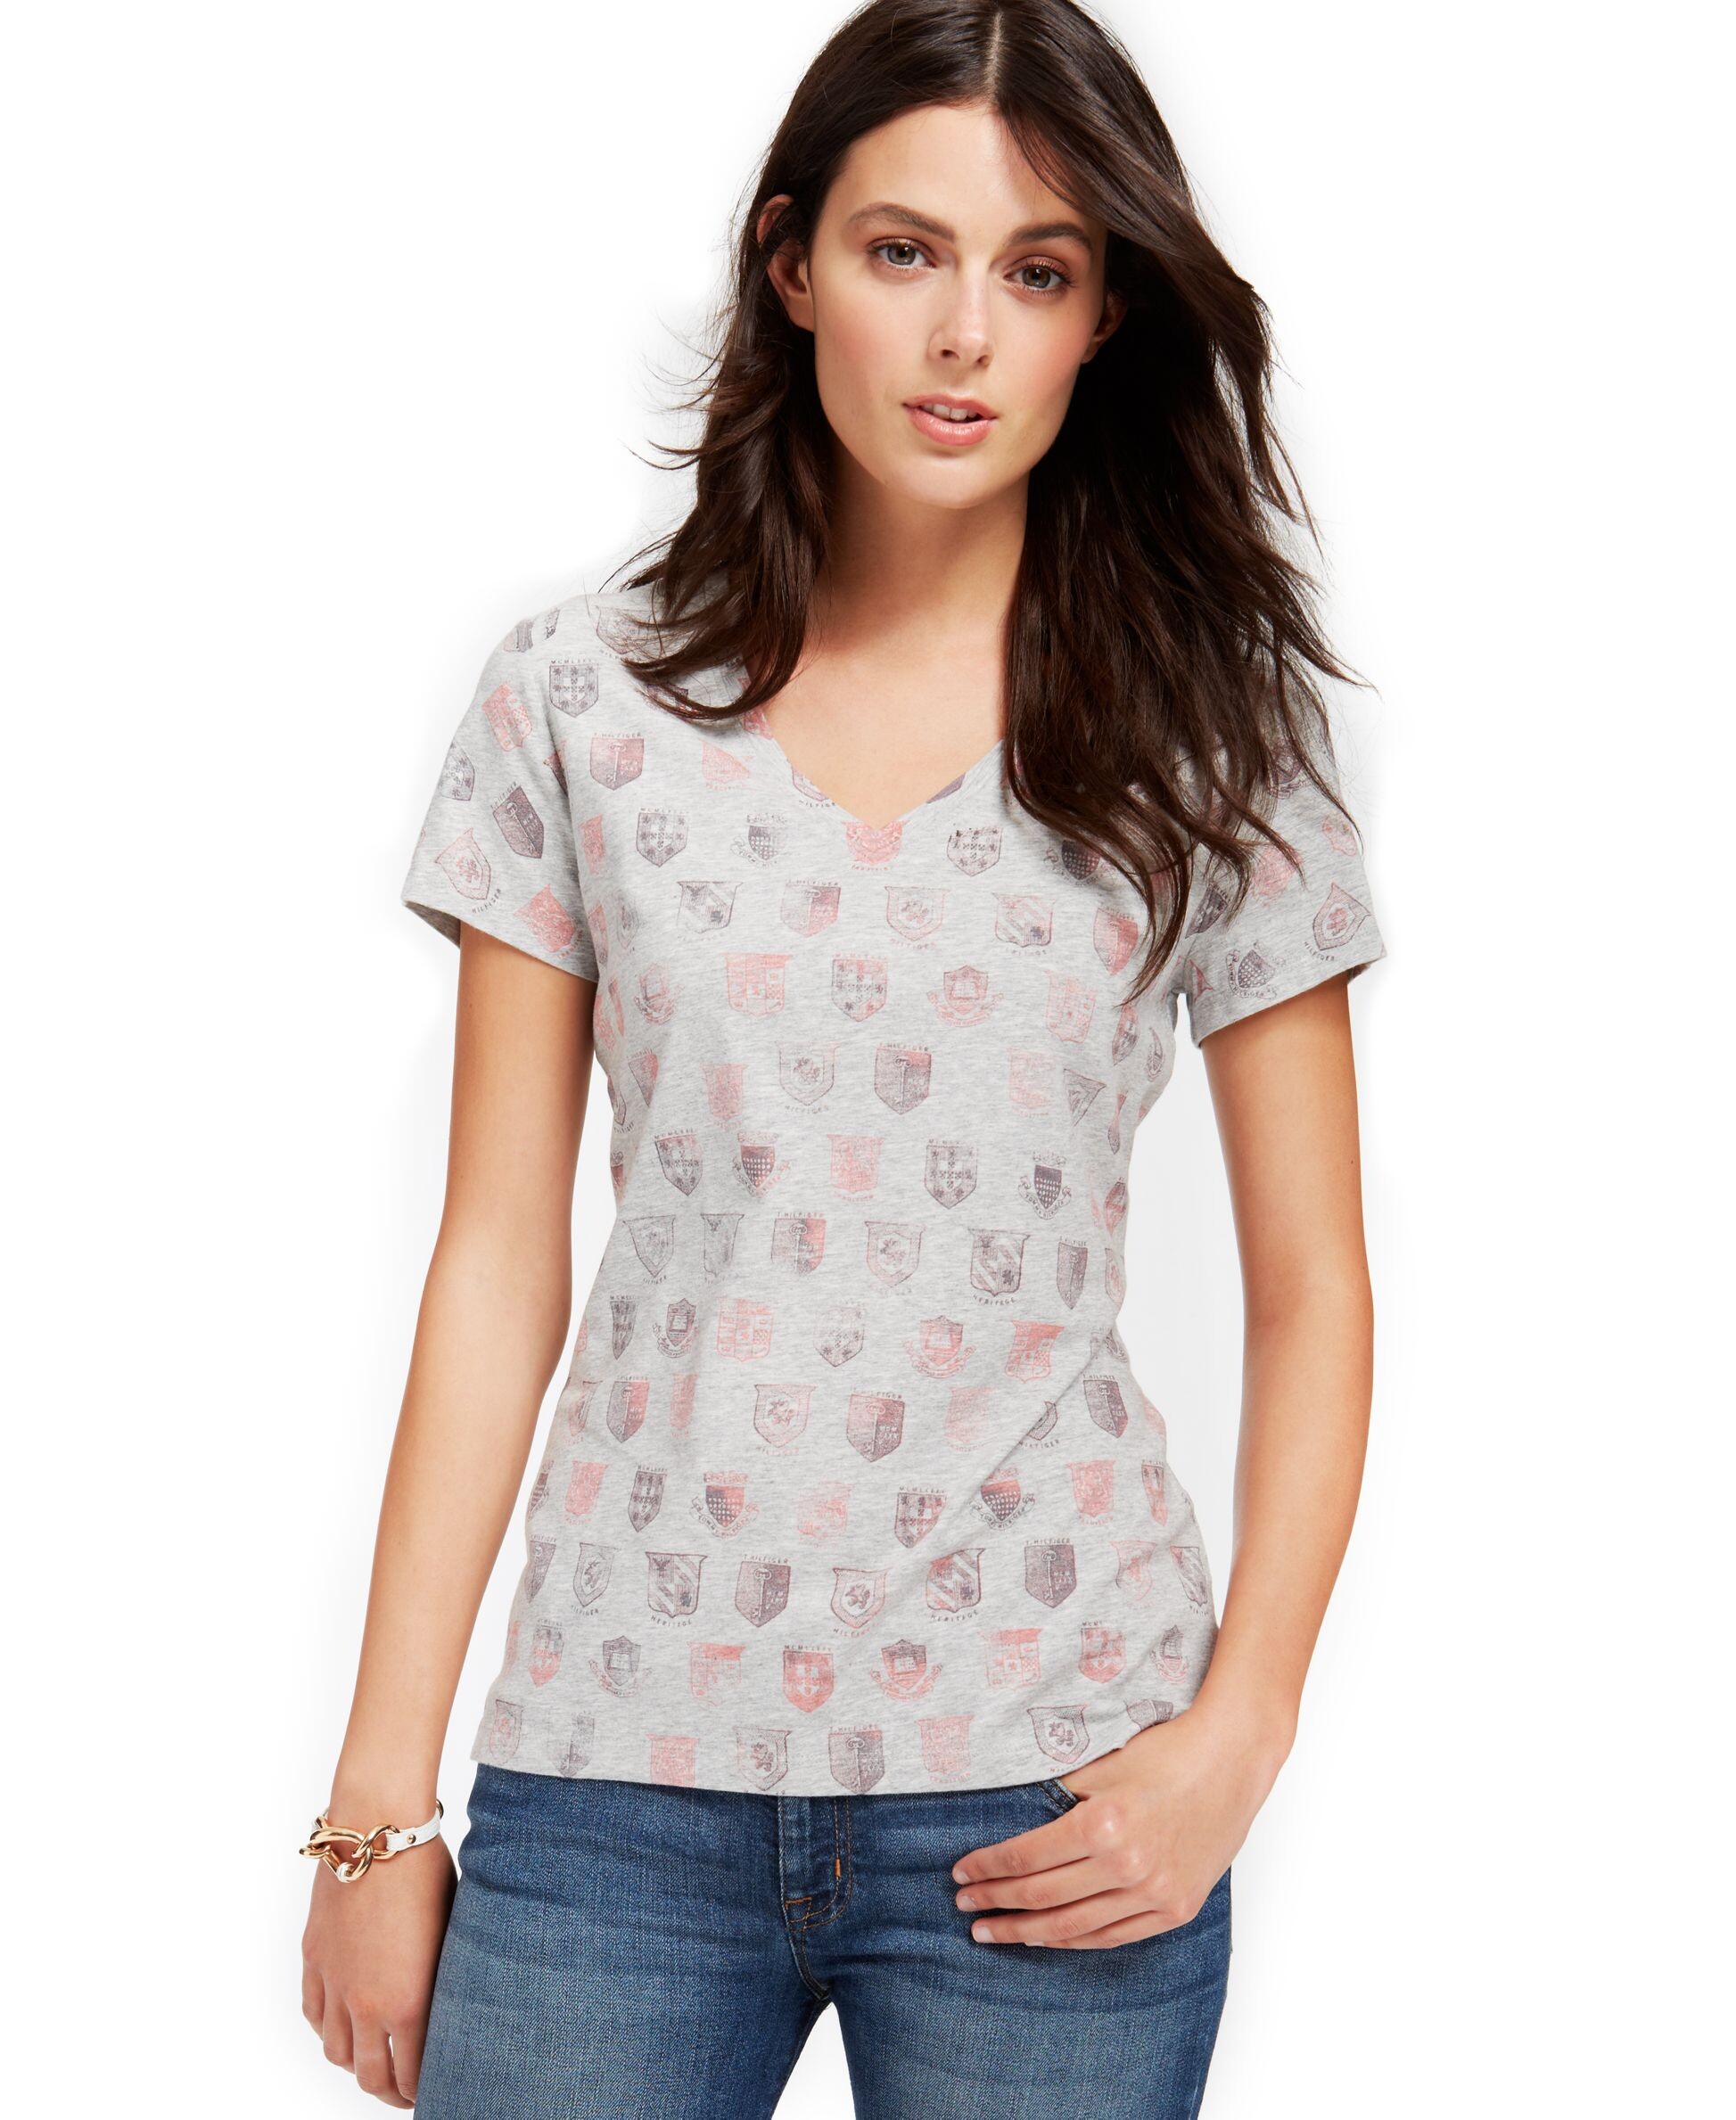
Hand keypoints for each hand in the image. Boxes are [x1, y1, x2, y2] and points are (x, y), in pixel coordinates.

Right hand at [301, 1832, 456, 2105]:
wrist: (378, 1830)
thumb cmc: (427, 1871)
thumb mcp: (452, 1931)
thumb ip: (443, 1979)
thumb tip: (449, 2004)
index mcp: (408, 2001)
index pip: (413, 2073)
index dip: (423, 2090)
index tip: (436, 2089)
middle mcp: (366, 2003)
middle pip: (370, 2076)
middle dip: (392, 2094)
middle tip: (408, 2094)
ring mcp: (335, 1983)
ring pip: (337, 2053)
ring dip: (357, 2066)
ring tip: (375, 2065)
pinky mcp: (314, 1960)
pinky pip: (315, 2015)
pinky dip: (329, 2032)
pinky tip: (344, 2030)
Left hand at [951, 1699, 1289, 1948]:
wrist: (1233, 1759)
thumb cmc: (1166, 1750)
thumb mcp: (1102, 1761)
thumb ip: (1057, 1791)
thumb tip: (1007, 1813)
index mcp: (1102, 1823)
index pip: (1026, 1857)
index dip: (987, 1867)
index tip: (961, 1873)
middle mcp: (1127, 1865)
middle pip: (1043, 1896)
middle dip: (996, 1903)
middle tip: (965, 1907)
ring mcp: (1154, 1893)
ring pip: (1074, 1927)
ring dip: (1027, 1932)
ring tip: (993, 1932)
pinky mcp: (1175, 1909)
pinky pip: (1113, 1936)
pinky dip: (1075, 1940)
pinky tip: (1048, 1938)